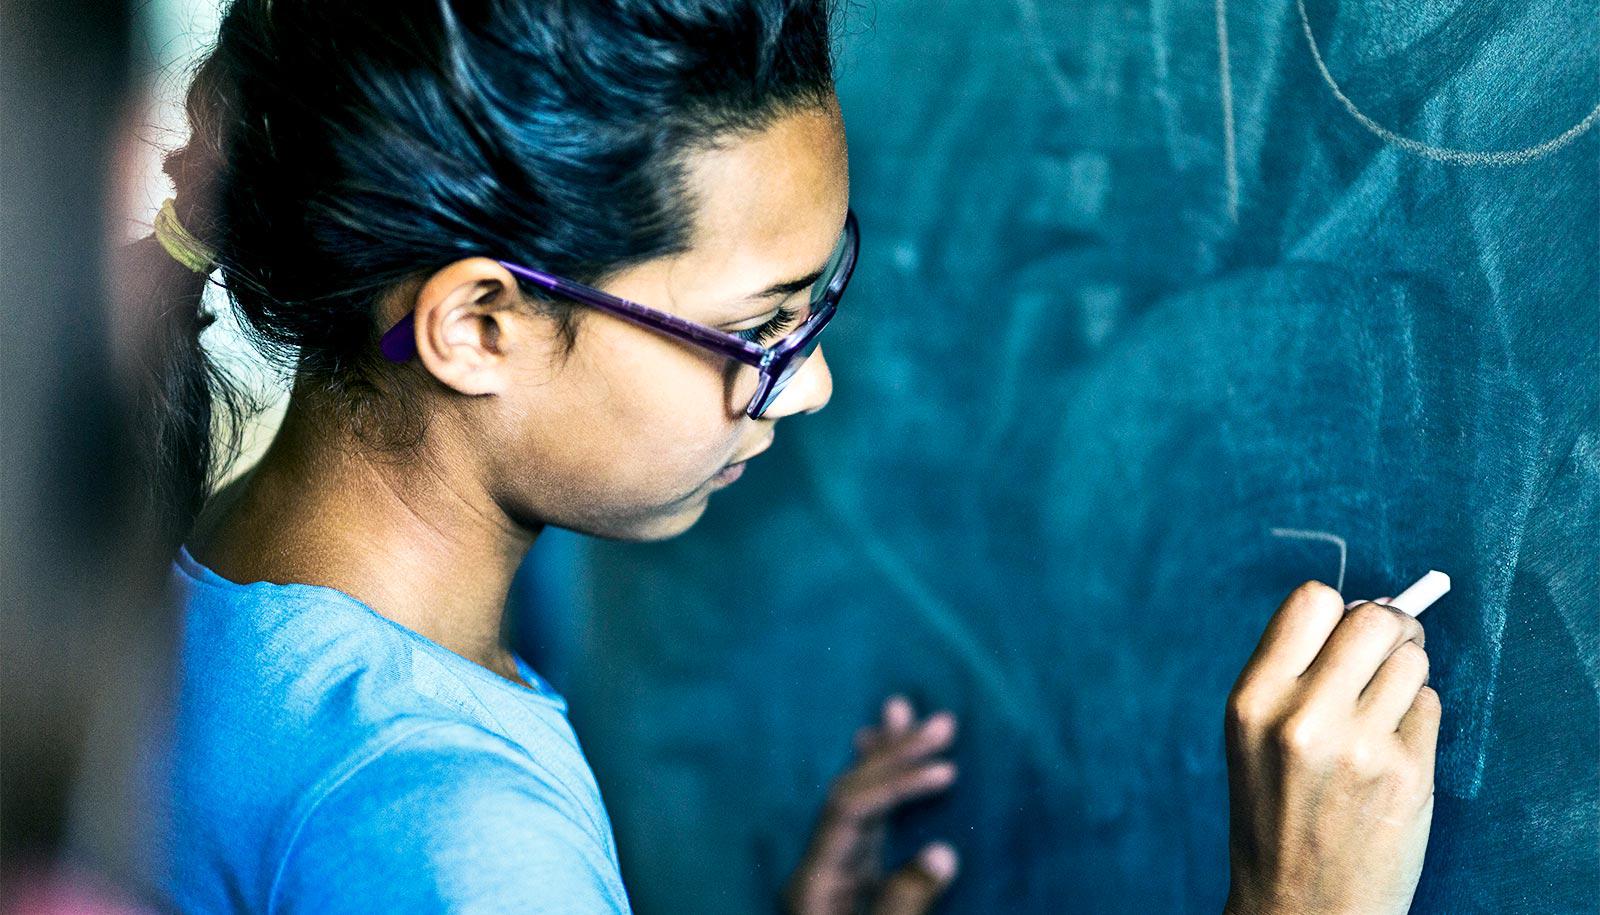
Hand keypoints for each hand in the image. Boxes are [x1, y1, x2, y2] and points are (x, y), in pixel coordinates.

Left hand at [784, 696, 959, 914]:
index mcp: (817, 880)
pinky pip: (865, 821)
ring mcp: (832, 870)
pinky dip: (882, 788)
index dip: (898, 784)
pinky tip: (883, 758)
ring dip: (883, 758)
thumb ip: (904, 901)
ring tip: (899, 712)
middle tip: (940, 721)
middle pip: (851, 793)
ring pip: (855, 801)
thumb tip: (943, 852)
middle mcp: (819, 865)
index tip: (947, 771)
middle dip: (894, 754)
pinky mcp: (847, 880)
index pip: (852, 810)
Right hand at [1224, 581, 1439, 914]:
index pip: (1312, 600)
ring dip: (1406, 675)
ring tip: (1383, 711)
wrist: (1298, 904)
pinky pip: (1430, 707)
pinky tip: (1392, 751)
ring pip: (1412, 660)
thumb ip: (1293, 672)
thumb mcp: (1253, 734)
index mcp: (1251, 699)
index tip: (1344, 632)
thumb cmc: (1276, 811)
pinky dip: (1418, 719)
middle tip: (1386, 654)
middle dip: (1389, 629)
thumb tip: (1370, 608)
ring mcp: (1357, 746)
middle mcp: (1301, 717)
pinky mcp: (1405, 775)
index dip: (1338, 608)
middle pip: (1374, 619)